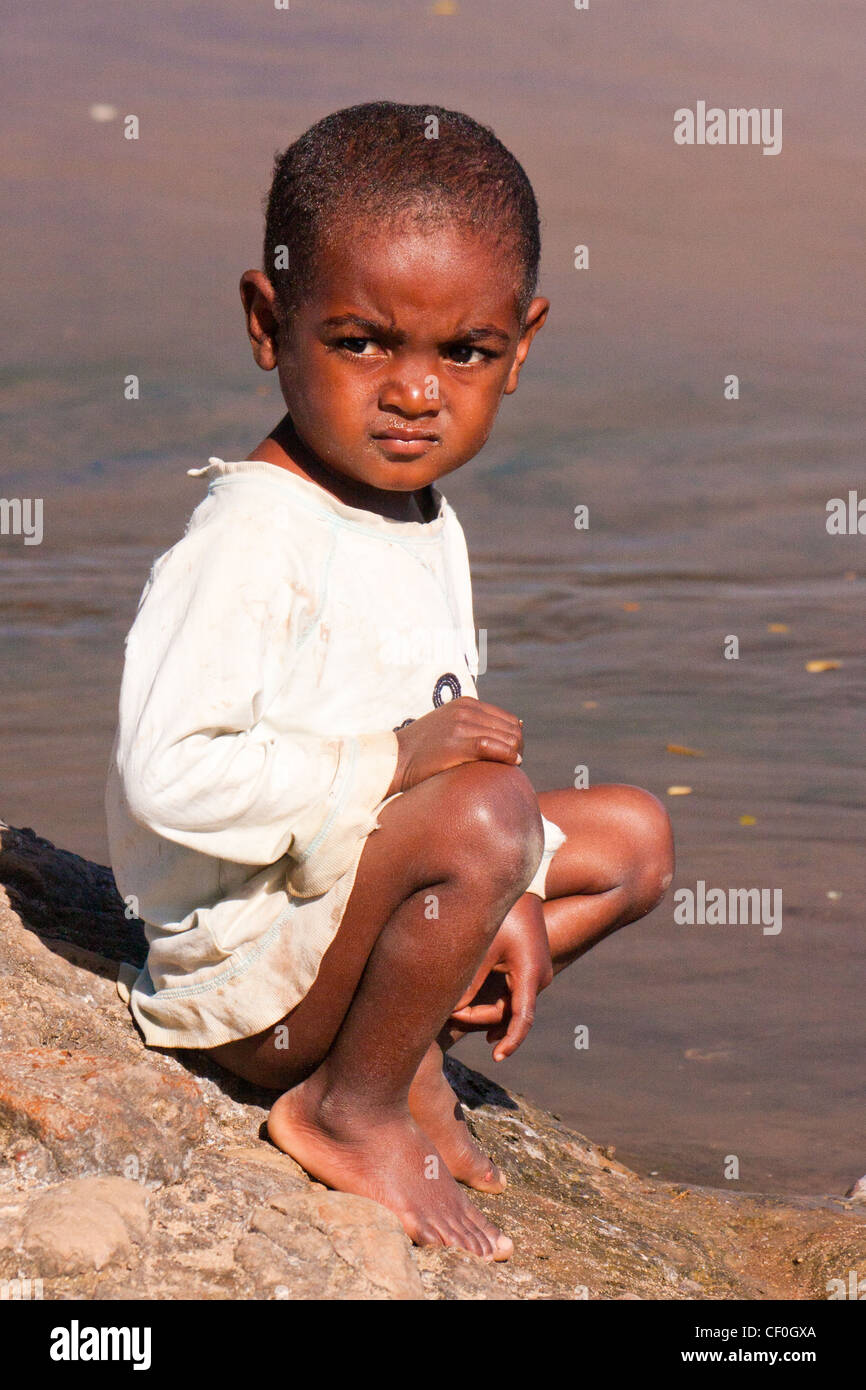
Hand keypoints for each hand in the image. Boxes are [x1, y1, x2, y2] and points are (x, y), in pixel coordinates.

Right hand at [387, 696, 522, 794]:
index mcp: (466, 704)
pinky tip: (510, 765)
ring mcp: (461, 726)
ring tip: (507, 769)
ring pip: (507, 738)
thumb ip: (474, 726)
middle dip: (517, 749)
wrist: (394, 759)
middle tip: (511, 766)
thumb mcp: (448, 727)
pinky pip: (494, 747)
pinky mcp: (457, 743)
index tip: (510, 757)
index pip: (508, 720)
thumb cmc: (423, 751)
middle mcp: (465, 710)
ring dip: (514, 755)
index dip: (515, 740)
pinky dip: (508, 756)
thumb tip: (515, 728)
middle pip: (511, 730)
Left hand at [449, 894, 552, 1060]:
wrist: (527, 889)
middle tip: (448, 1014)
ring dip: (485, 1012)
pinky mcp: (530, 969)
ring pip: (510, 1005)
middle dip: (478, 1017)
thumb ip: (469, 980)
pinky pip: (512, 995)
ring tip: (455, 1014)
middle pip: (508, 1013)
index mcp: (530, 973)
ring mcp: (537, 974)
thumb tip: (451, 1009)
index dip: (511, 1041)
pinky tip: (474, 1013)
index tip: (498, 1058)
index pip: (522, 1018)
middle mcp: (539, 978)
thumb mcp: (482, 946)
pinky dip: (494, 1003)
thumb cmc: (503, 914)